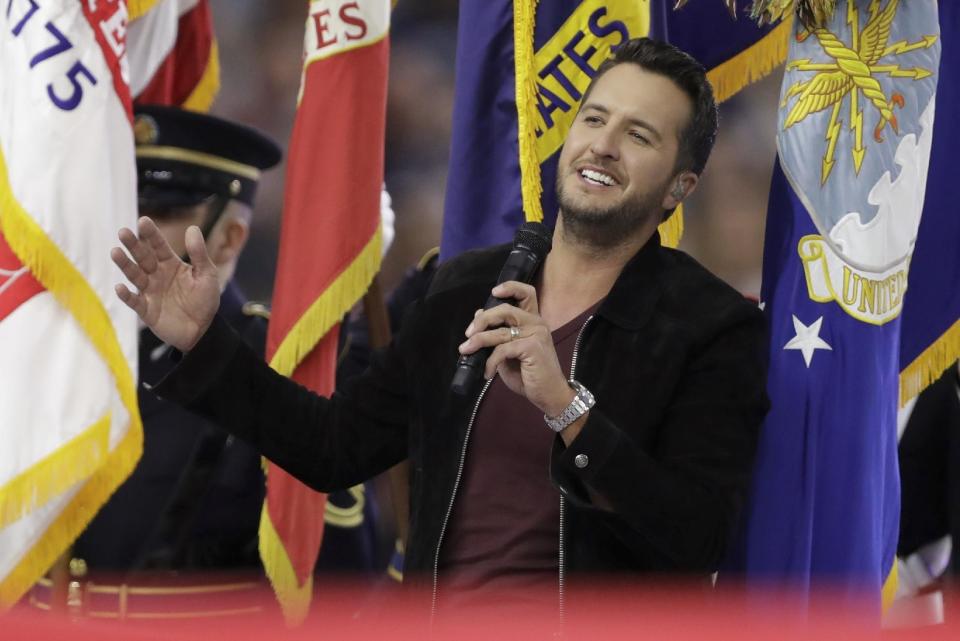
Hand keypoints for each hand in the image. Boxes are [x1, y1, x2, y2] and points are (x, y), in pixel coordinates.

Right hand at [111, 217, 219, 351]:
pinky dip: (127, 296)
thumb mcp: (207, 275)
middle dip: (133, 245)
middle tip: (123, 232)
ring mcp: (150, 292)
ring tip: (115, 252)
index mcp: (171, 264)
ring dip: (125, 265)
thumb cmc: (204, 300)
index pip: (159, 246)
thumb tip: (193, 228)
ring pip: (135, 276)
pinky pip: (134, 302)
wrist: (202, 330)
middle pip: (143, 258)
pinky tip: (120, 287)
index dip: (151, 234)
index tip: (143, 221)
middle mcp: (157, 275)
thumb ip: (199, 253)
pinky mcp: (146, 310)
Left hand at [458, 281, 574, 416]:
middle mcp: (536, 323)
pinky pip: (502, 349)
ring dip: (478, 342)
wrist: (548, 395)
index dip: (510, 287)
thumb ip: (497, 335)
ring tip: (466, 351)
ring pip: (499, 331)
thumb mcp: (508, 353)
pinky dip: (490, 361)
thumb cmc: (529, 375)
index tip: (493, 292)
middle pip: (505, 309)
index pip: (527, 293)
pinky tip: (487, 372)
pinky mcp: (532, 347)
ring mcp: (536, 334)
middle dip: (483, 320)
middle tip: (468, 334)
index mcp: (533, 321)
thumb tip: (478, 316)